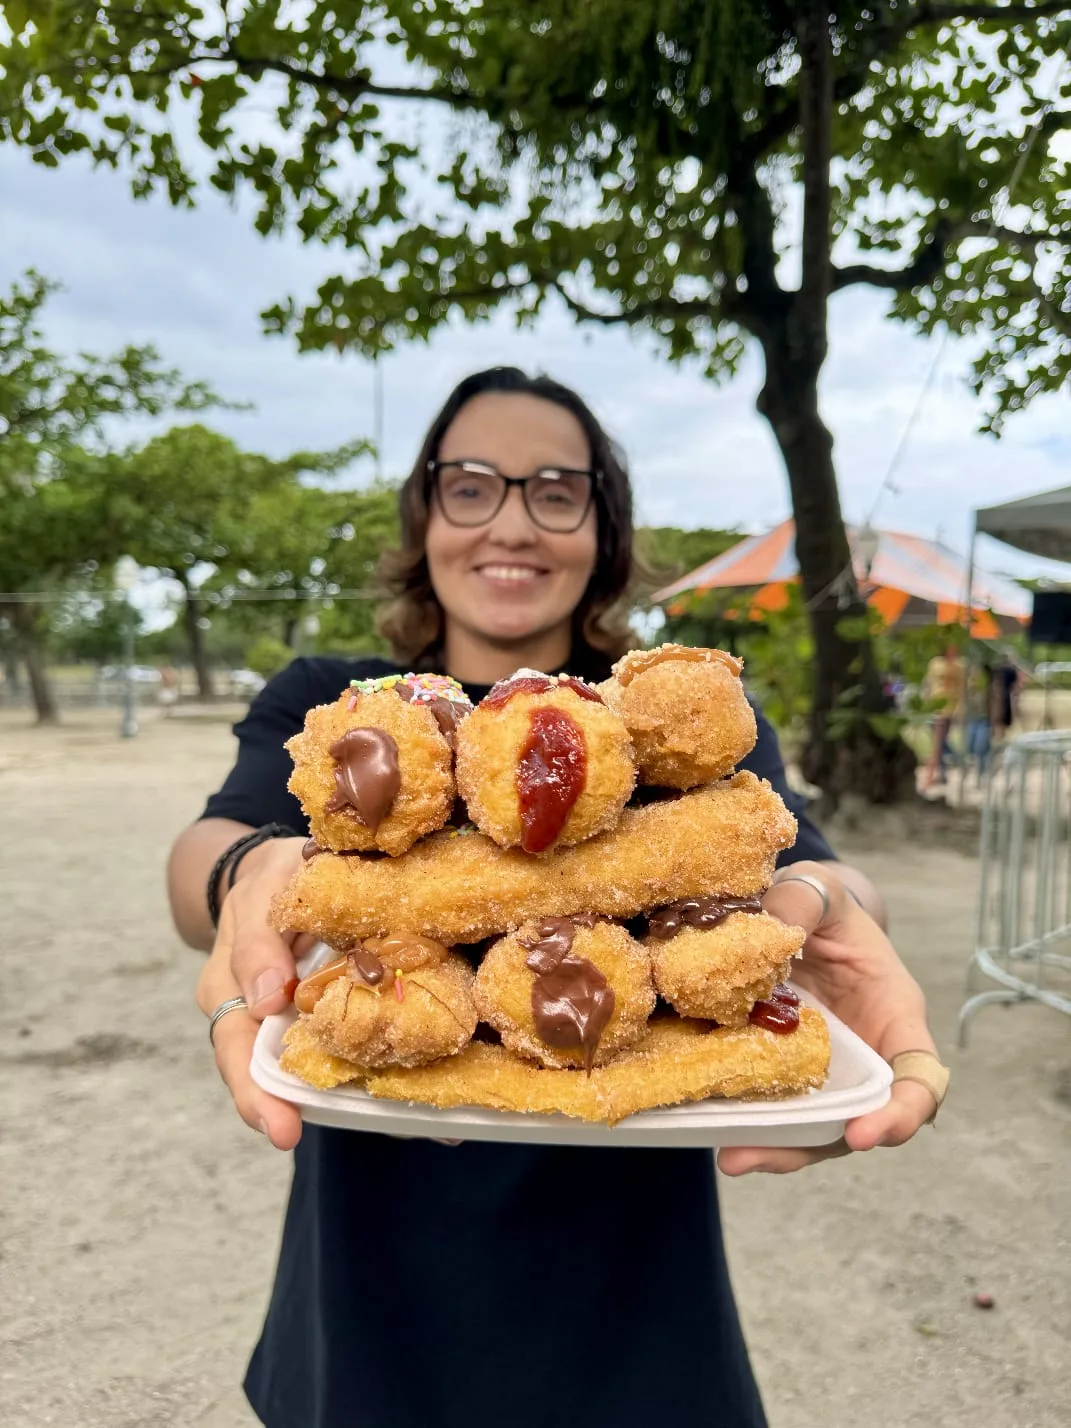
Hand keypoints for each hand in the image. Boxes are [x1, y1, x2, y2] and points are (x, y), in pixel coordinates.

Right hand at [195, 838, 461, 1148]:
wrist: (294, 870)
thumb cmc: (270, 882)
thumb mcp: (258, 896)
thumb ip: (258, 943)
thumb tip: (267, 998)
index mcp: (233, 995)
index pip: (237, 1053)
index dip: (256, 1096)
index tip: (283, 1130)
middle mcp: (270, 1024)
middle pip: (282, 1081)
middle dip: (317, 1114)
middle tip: (356, 1144)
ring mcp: (312, 1026)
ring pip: (335, 1072)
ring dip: (375, 1101)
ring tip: (428, 1128)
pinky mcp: (353, 1018)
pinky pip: (372, 1047)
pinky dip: (404, 1071)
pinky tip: (446, 1094)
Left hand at [716, 860, 940, 1176]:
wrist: (796, 915)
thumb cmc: (824, 905)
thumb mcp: (821, 891)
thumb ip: (808, 899)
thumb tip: (777, 925)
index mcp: (894, 1014)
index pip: (920, 1075)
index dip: (902, 1111)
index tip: (865, 1132)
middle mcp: (865, 1055)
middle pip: (859, 1117)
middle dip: (821, 1144)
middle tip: (776, 1154)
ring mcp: (823, 1069)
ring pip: (813, 1124)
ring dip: (776, 1148)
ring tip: (732, 1157)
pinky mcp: (780, 1070)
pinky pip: (771, 1103)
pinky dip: (746, 1119)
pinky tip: (709, 1125)